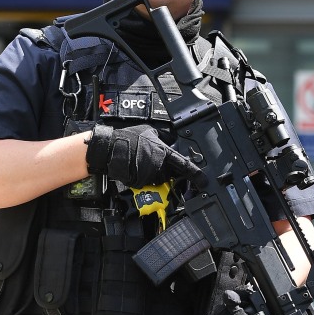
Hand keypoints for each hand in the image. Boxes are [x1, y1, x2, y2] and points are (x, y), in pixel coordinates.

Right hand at [85, 124, 204, 187]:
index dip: (195, 174)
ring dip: (153, 174)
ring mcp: (149, 175)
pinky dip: (142, 178)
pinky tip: (135, 168)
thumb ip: (164, 136)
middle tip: (151, 160)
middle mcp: (159, 165)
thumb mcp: (150, 131)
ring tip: (140, 162)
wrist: (110, 148)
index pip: (184, 165)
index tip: (203, 181)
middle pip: (169, 173)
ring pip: (157, 179)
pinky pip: (146, 183)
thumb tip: (172, 137)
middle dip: (164, 169)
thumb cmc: (128, 139)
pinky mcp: (140, 182)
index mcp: (164, 152)